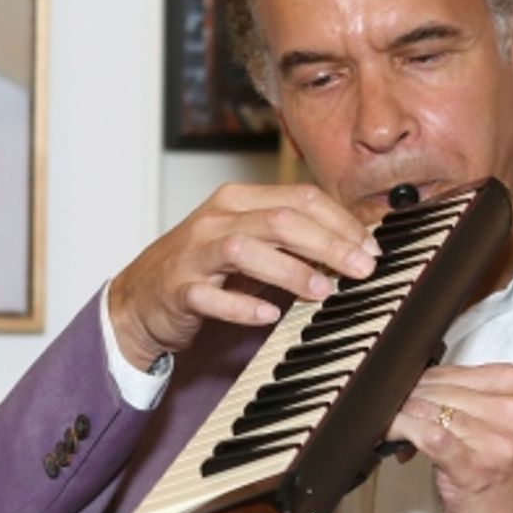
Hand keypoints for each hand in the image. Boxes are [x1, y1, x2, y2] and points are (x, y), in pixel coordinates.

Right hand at [108, 183, 379, 368]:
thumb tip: (355, 245)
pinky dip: (241, 305)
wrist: (140, 299)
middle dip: (329, 243)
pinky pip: (210, 296)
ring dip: (290, 269)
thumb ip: (293, 239)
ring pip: (245, 250)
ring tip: (323, 291)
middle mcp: (216, 219)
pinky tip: (269, 315)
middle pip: (280, 219)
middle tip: (363, 268)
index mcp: (238, 200)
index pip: (300, 198)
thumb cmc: (204, 269)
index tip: (372, 248)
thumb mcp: (251, 243)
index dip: (341, 221)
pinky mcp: (178, 289)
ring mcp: (194, 253)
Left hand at [386, 362, 512, 512]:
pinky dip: (403, 434)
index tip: (406, 401)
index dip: (418, 385)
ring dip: (400, 421)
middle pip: (435, 389)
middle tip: (396, 424)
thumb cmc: (502, 484)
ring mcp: (496, 439)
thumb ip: (462, 401)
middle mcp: (511, 412)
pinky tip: (397, 444)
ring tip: (397, 436)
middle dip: (406, 404)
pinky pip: (427, 435)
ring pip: (426, 409)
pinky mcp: (475, 465)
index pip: (450, 371)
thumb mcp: (493, 428)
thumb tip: (411, 389)